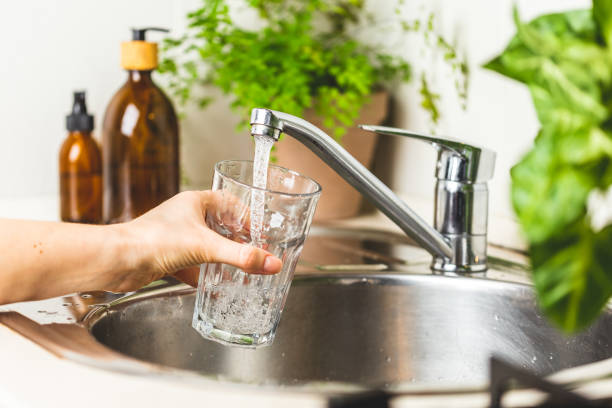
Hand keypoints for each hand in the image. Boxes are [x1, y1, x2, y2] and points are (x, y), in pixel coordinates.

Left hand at [103, 191, 281, 291]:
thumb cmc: (152, 240)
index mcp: (194, 203)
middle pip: (219, 225)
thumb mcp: (205, 247)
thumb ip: (241, 256)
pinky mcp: (167, 256)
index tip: (259, 232)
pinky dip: (204, 276)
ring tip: (238, 271)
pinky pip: (192, 265)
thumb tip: (271, 262)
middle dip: (236, 240)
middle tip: (252, 252)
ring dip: (221, 258)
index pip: (229, 202)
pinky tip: (213, 288)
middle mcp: (184, 217)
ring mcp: (175, 237)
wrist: (118, 261)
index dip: (246, 215)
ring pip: (205, 246)